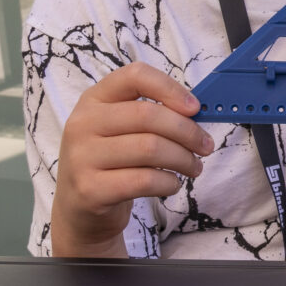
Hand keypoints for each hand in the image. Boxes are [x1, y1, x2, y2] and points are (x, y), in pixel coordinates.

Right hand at [52, 63, 214, 257]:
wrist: (79, 208)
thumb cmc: (111, 163)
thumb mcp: (120, 129)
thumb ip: (151, 114)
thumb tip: (195, 111)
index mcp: (94, 99)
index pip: (134, 76)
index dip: (170, 88)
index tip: (195, 108)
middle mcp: (83, 124)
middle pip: (148, 115)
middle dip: (187, 131)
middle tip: (205, 146)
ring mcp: (82, 158)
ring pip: (150, 149)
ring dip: (183, 159)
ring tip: (194, 167)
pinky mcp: (91, 190)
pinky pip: (145, 181)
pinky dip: (169, 183)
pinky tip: (172, 184)